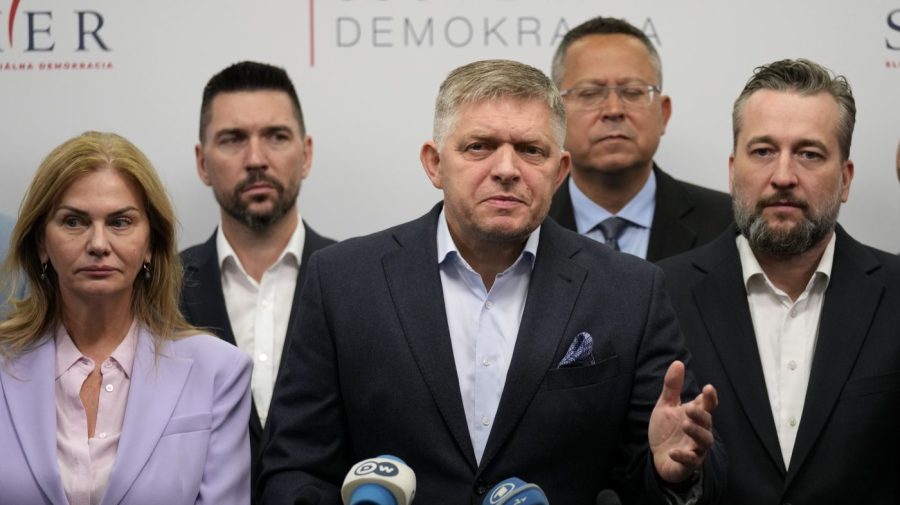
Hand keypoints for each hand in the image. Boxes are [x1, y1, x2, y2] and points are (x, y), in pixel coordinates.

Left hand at [648, 361, 717, 483]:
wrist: (658, 456)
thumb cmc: (666, 430)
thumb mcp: (666, 406)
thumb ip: (672, 387)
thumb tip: (678, 362)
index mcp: (695, 415)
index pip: (707, 405)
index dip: (710, 398)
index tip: (708, 388)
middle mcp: (699, 431)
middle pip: (707, 423)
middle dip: (701, 415)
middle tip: (690, 409)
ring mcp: (696, 448)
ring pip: (704, 442)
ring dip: (696, 433)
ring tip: (685, 425)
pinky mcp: (688, 464)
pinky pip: (690, 461)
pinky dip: (683, 456)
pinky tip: (673, 451)